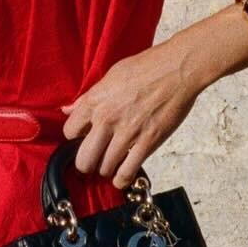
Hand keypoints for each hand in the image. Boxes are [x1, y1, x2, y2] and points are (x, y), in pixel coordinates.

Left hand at [60, 44, 199, 188]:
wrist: (178, 69)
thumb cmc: (148, 67)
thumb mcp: (111, 76)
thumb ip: (89, 97)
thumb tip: (69, 109)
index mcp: (95, 101)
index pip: (69, 132)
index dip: (75, 138)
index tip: (84, 139)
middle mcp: (106, 119)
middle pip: (84, 158)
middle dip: (87, 163)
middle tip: (94, 161)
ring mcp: (127, 133)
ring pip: (104, 168)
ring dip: (107, 169)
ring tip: (112, 165)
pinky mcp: (147, 143)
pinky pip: (127, 171)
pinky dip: (122, 179)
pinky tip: (122, 178)